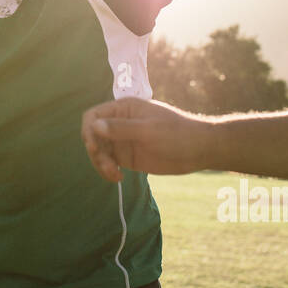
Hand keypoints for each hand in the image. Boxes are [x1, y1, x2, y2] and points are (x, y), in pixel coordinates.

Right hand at [80, 96, 210, 181]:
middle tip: (109, 166)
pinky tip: (119, 178)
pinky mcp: (128, 157)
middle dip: (96, 152)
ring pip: (99, 152)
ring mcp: (123, 141)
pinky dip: (108, 171)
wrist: (199, 150)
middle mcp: (119, 123)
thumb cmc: (177, 133)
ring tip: (115, 175)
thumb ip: (121, 128)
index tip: (95, 147)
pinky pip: (109, 163)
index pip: (93, 116)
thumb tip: (94, 126)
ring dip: (101, 164)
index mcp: (123, 109)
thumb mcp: (149, 130)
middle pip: (92, 136)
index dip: (88, 131)